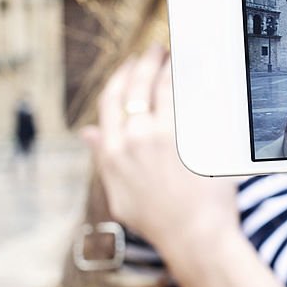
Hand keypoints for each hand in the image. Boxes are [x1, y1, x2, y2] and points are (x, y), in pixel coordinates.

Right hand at [81, 44, 237, 257]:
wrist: (194, 236)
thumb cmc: (158, 221)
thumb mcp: (119, 195)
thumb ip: (103, 159)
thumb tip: (88, 133)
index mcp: (113, 152)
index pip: (111, 101)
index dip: (120, 77)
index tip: (129, 65)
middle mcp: (135, 139)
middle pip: (136, 86)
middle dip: (145, 62)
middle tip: (157, 50)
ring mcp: (165, 136)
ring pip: (163, 87)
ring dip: (169, 65)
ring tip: (178, 55)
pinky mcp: (192, 137)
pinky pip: (190, 99)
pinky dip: (192, 82)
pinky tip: (198, 73)